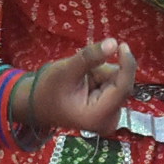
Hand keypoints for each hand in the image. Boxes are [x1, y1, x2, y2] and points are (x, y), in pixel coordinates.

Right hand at [19, 38, 137, 135]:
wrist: (37, 104)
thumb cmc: (48, 90)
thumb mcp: (66, 70)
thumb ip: (90, 57)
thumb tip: (114, 42)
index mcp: (99, 116)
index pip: (123, 88)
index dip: (126, 65)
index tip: (122, 45)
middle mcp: (109, 120)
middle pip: (120, 84)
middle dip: (103, 71)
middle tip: (82, 72)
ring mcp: (110, 116)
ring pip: (116, 82)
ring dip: (100, 74)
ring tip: (80, 79)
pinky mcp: (109, 110)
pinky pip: (112, 85)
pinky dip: (100, 78)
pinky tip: (85, 83)